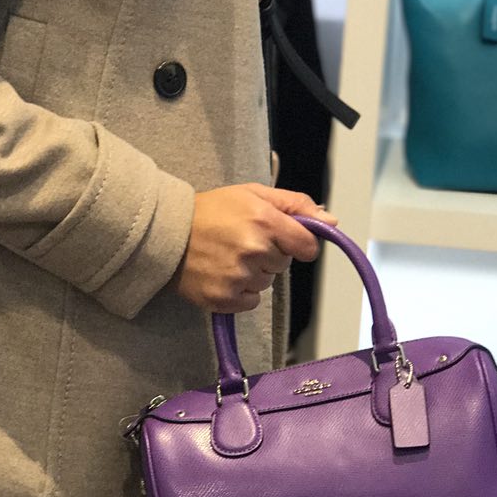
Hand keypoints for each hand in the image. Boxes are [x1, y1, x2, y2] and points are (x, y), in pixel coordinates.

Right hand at [170, 184, 338, 313]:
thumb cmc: (210, 211)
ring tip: (226, 257)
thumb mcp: (252, 194)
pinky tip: (221, 274)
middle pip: (283, 264)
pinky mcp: (224, 298)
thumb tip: (331, 221)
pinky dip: (239, 292)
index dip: (297, 243)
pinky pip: (250, 302)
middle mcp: (253, 250)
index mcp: (264, 220)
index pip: (306, 246)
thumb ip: (295, 205)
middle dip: (269, 254)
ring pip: (266, 283)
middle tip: (240, 241)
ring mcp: (238, 276)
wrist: (165, 234)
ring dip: (253, 273)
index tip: (282, 239)